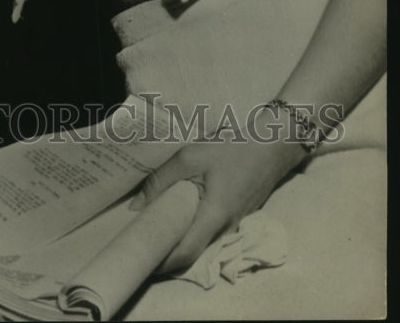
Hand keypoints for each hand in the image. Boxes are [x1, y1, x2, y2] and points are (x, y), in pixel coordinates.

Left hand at [129, 127, 305, 273]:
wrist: (272, 146)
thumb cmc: (231, 148)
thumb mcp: (190, 156)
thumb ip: (162, 180)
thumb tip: (136, 207)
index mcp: (214, 217)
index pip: (183, 255)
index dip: (158, 260)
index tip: (137, 252)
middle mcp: (224, 230)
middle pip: (189, 254)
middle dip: (163, 252)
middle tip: (138, 238)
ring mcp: (231, 227)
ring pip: (198, 245)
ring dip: (174, 241)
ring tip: (150, 226)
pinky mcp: (233, 219)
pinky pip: (206, 234)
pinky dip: (188, 230)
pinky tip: (174, 214)